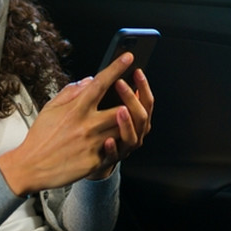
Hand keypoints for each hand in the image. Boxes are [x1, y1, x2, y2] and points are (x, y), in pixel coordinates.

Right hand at [0, 52, 138, 195]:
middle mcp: (86, 125)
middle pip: (121, 109)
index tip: (128, 58)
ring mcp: (92, 144)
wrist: (30, 166)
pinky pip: (113, 150)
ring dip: (125, 124)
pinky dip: (115, 144)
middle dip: (130, 103)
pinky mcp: (94, 161)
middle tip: (134, 98)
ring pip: (121, 130)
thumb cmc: (40, 136)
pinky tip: (112, 141)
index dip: (116, 68)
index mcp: (76, 109)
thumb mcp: (51, 107)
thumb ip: (71, 91)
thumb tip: (89, 81)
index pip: (100, 83)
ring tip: (125, 120)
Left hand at [88, 62, 154, 179]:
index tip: (136, 71)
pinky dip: (112, 147)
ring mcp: (124, 147)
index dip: (143, 85)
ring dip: (127, 122)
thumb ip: (100, 93)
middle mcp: (134, 132)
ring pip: (132, 136)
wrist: (85, 158)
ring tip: (120, 110)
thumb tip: (97, 77)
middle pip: (142, 116)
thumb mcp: (98, 108)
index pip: (145, 100)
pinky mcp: (110, 159)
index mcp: (135, 118)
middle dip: (133, 99)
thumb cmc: (94, 128)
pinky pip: (114, 155)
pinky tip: (107, 140)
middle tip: (121, 83)